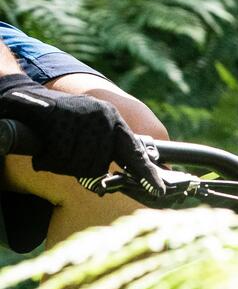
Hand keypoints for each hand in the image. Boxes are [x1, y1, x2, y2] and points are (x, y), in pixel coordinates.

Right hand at [0, 75, 163, 194]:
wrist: (28, 97)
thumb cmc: (61, 123)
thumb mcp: (88, 133)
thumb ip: (102, 153)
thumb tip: (106, 185)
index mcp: (114, 122)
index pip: (135, 152)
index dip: (146, 173)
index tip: (159, 191)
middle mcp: (104, 117)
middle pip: (98, 165)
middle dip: (79, 169)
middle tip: (64, 159)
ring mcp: (84, 116)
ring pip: (79, 163)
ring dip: (62, 164)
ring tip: (53, 150)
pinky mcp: (62, 117)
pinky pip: (60, 155)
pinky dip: (48, 159)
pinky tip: (44, 149)